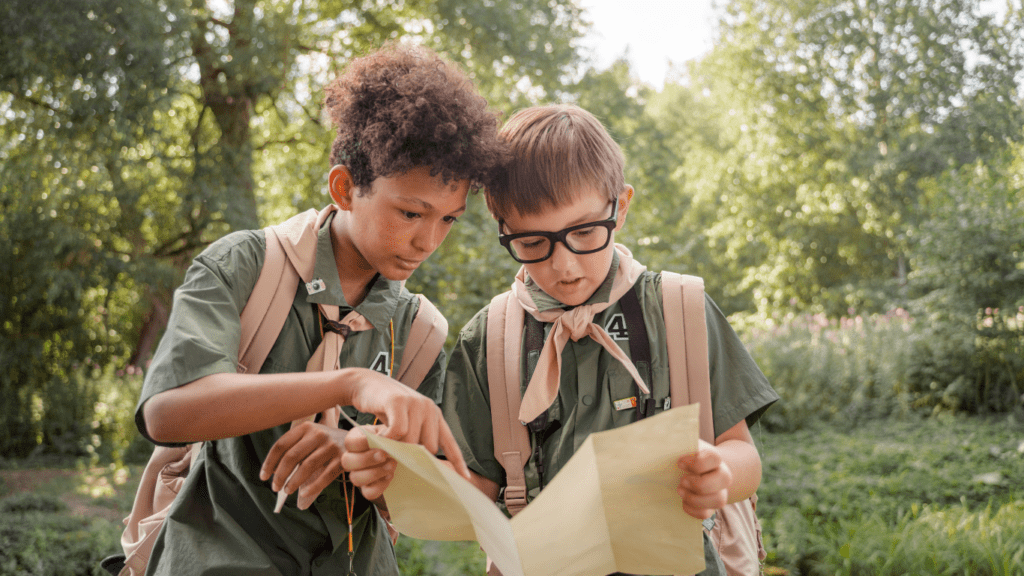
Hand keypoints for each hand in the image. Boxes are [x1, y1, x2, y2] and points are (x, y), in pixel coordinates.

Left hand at [260, 420, 346, 509]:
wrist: (360, 441)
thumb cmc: (329, 443)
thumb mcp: (313, 438)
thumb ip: (296, 449)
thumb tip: (274, 472)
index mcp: (306, 427)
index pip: (281, 445)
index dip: (269, 462)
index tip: (264, 476)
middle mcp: (318, 433)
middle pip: (292, 456)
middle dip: (280, 475)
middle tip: (275, 487)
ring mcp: (332, 445)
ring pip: (307, 467)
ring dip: (293, 482)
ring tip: (288, 490)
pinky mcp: (343, 458)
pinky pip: (324, 476)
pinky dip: (312, 487)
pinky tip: (304, 493)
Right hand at [341, 426, 397, 500]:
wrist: (409, 454)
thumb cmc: (401, 438)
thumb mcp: (397, 429)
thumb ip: (391, 428)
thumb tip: (384, 438)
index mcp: (358, 438)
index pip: (349, 443)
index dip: (362, 443)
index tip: (379, 439)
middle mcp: (355, 457)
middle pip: (347, 462)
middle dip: (366, 459)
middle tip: (384, 455)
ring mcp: (361, 474)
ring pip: (355, 479)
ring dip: (375, 473)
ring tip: (392, 464)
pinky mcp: (370, 488)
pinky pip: (368, 493)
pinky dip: (380, 486)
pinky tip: (390, 475)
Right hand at [347, 368, 470, 479]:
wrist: (367, 385)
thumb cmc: (387, 409)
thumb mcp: (407, 423)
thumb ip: (417, 438)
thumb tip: (424, 464)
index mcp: (435, 415)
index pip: (449, 442)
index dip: (457, 461)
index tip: (465, 478)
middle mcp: (429, 408)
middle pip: (429, 447)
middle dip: (414, 457)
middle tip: (398, 459)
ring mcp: (415, 403)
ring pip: (413, 441)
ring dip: (398, 449)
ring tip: (386, 448)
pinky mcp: (398, 401)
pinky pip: (398, 431)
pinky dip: (388, 439)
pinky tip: (380, 439)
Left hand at [677, 439, 732, 519]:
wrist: (693, 470)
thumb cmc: (686, 457)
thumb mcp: (684, 447)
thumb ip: (680, 445)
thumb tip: (665, 444)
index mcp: (714, 458)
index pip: (715, 458)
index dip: (697, 462)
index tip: (679, 463)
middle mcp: (721, 475)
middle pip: (724, 479)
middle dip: (699, 482)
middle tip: (682, 480)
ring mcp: (719, 491)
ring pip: (719, 500)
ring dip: (696, 498)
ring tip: (680, 491)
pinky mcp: (710, 506)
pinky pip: (707, 514)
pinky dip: (693, 510)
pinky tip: (682, 502)